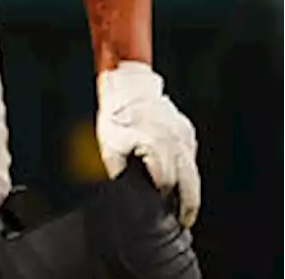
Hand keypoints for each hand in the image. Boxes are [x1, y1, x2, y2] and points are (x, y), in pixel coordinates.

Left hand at [97, 61, 199, 227]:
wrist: (127, 84)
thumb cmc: (116, 114)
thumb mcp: (110, 144)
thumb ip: (120, 171)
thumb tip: (126, 192)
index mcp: (157, 146)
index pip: (167, 183)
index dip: (163, 199)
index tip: (161, 210)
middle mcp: (175, 142)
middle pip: (190, 182)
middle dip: (189, 205)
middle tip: (185, 220)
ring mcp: (183, 135)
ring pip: (193, 170)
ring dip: (190, 188)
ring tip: (185, 206)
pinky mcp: (186, 130)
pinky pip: (190, 155)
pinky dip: (187, 168)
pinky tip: (180, 177)